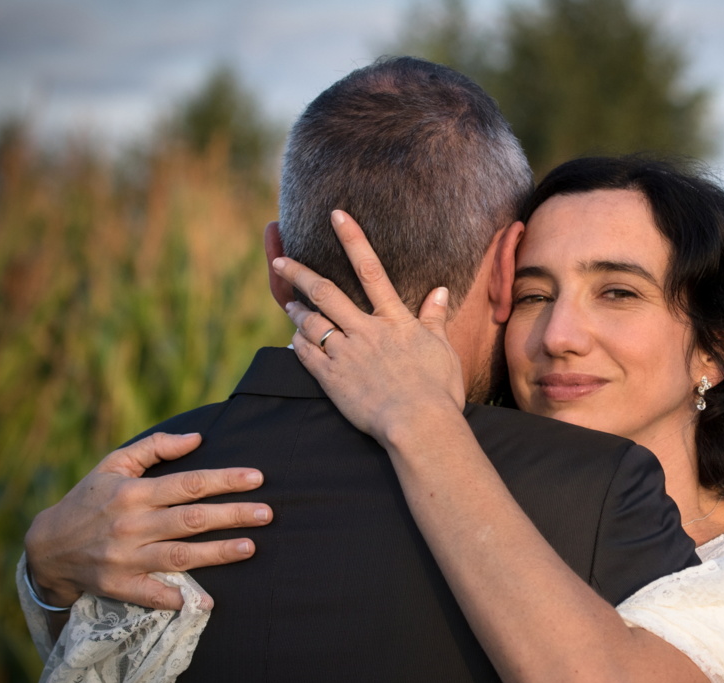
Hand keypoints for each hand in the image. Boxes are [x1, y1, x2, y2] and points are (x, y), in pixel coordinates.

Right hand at [24, 432, 271, 610]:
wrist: (47, 547)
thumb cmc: (89, 499)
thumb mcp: (113, 465)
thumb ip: (155, 446)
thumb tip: (198, 437)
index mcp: (134, 493)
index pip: (188, 483)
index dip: (225, 480)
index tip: (257, 477)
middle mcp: (131, 525)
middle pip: (192, 519)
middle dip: (232, 515)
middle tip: (267, 513)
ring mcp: (125, 558)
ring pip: (180, 555)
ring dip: (218, 553)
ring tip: (250, 547)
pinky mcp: (118, 586)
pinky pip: (152, 595)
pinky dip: (178, 599)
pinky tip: (207, 601)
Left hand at [275, 210, 465, 446]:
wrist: (420, 425)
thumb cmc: (438, 390)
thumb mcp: (443, 349)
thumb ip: (435, 318)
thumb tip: (440, 291)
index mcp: (394, 320)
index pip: (371, 270)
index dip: (353, 239)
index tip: (336, 216)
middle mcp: (366, 331)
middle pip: (326, 293)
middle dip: (300, 273)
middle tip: (280, 260)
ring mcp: (346, 354)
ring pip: (312, 323)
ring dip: (297, 310)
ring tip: (289, 304)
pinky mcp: (333, 380)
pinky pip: (307, 355)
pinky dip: (298, 343)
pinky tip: (294, 338)